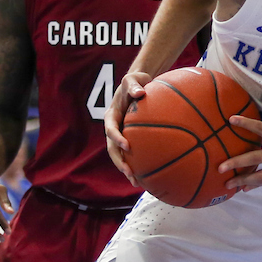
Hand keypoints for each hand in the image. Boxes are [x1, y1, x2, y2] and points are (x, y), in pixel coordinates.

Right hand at [105, 71, 152, 185]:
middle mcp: (114, 128)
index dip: (116, 138)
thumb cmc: (136, 81)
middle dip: (119, 161)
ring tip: (137, 182)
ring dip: (126, 169)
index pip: (111, 129)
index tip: (127, 145)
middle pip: (112, 149)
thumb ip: (133, 85)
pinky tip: (150, 175)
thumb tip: (140, 93)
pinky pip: (133, 153)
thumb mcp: (132, 79)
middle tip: (129, 172)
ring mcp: (122, 135)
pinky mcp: (131, 138)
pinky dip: (138, 164)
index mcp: (112, 115)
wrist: (139, 84)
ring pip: (120, 155)